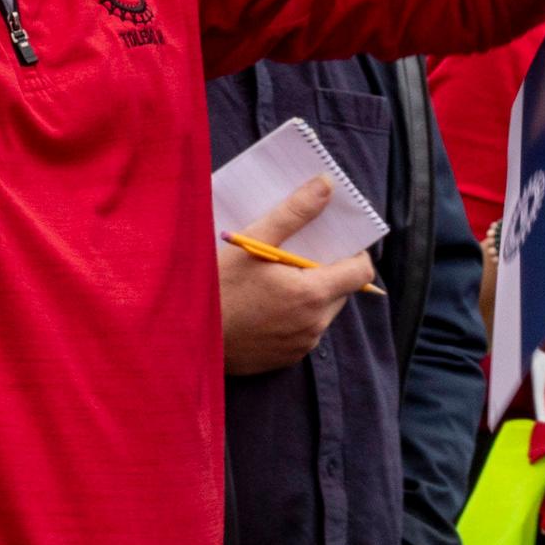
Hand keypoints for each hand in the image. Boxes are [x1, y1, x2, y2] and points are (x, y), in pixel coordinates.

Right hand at [218, 178, 371, 375]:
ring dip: (307, 297)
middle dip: (324, 274)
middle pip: (340, 292)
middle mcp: (314, 324)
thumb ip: (294, 213)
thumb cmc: (216, 286)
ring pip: (320, 313)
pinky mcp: (285, 359)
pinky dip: (291, 319)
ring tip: (270, 285)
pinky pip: (301, 333)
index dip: (353, 254)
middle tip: (290, 261)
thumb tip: (327, 185)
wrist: (183, 335)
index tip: (332, 244)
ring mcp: (300, 345)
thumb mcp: (252, 242)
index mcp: (312, 294)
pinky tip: (260, 309)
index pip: (361, 272)